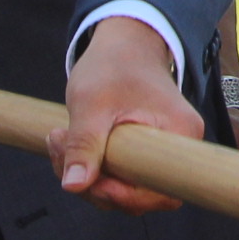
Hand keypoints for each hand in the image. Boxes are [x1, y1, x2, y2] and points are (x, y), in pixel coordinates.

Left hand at [55, 16, 196, 214]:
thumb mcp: (92, 103)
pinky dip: (93, 169)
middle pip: (140, 195)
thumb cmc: (114, 65)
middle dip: (95, 184)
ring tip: (58, 141)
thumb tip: (73, 186)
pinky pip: (122, 177)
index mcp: (180, 134)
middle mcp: (178, 148)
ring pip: (126, 189)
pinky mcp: (145, 153)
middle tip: (59, 148)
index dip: (124, 195)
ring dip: (87, 176)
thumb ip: (84, 144)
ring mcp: (162, 152)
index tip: (90, 179)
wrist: (124, 43)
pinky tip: (69, 145)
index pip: (160, 190)